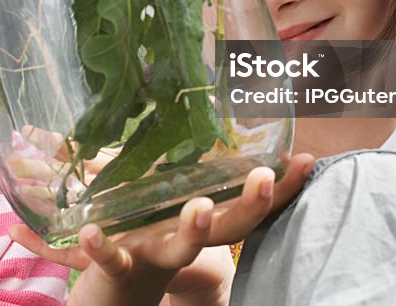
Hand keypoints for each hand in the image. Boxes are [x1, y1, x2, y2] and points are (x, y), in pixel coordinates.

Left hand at [10, 153, 315, 305]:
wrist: (112, 294)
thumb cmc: (142, 235)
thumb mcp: (156, 193)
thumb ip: (162, 157)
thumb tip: (180, 108)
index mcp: (201, 221)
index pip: (248, 203)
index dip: (281, 187)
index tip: (306, 160)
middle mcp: (186, 241)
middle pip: (229, 227)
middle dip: (251, 204)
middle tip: (264, 178)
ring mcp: (156, 256)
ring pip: (180, 248)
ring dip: (194, 230)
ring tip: (200, 206)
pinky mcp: (119, 267)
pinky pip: (112, 259)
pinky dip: (100, 247)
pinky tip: (89, 230)